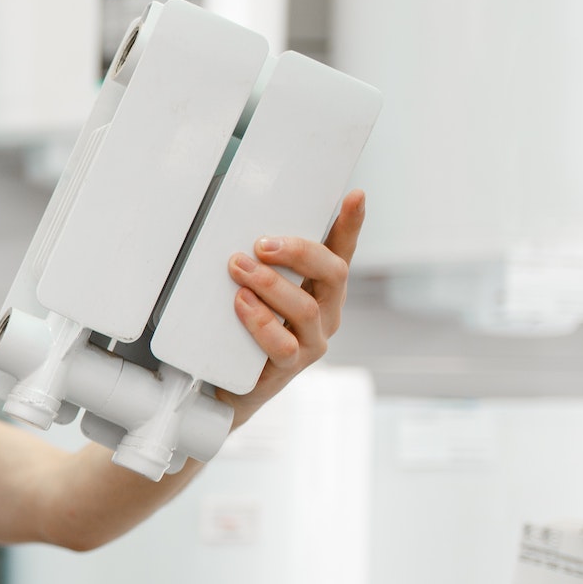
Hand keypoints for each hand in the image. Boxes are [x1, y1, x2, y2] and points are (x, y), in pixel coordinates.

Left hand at [220, 190, 363, 425]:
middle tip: (262, 243)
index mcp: (320, 290)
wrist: (227, 387)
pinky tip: (241, 305)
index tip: (355, 196)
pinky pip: (282, 344)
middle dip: (299, 252)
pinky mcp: (290, 366)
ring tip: (240, 269)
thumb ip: (256, 265)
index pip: (340, 251)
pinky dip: (260, 322)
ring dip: (271, 284)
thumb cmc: (241, 332)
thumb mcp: (253, 292)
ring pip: (306, 308)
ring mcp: (311, 342)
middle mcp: (325, 313)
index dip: (350, 224)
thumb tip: (235, 228)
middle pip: (333, 273)